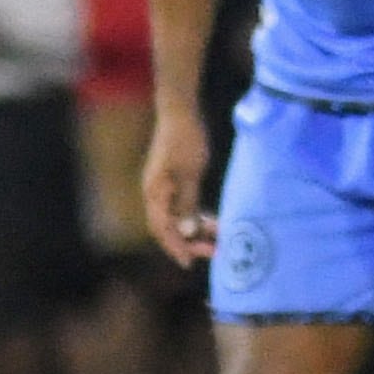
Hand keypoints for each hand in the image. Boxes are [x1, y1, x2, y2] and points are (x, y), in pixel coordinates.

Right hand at [143, 107, 214, 264]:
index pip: (163, 229)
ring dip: (194, 230)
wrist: (179, 112)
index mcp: (155, 192)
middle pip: (167, 228)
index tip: (191, 262)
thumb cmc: (186, 140)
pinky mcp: (172, 181)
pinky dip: (195, 216)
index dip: (176, 247)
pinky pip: (181, 206)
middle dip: (189, 242)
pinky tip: (212, 221)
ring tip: (218, 237)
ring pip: (176, 218)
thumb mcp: (191, 173)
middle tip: (213, 251)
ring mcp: (163, 188)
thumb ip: (187, 202)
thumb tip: (187, 230)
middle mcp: (155, 193)